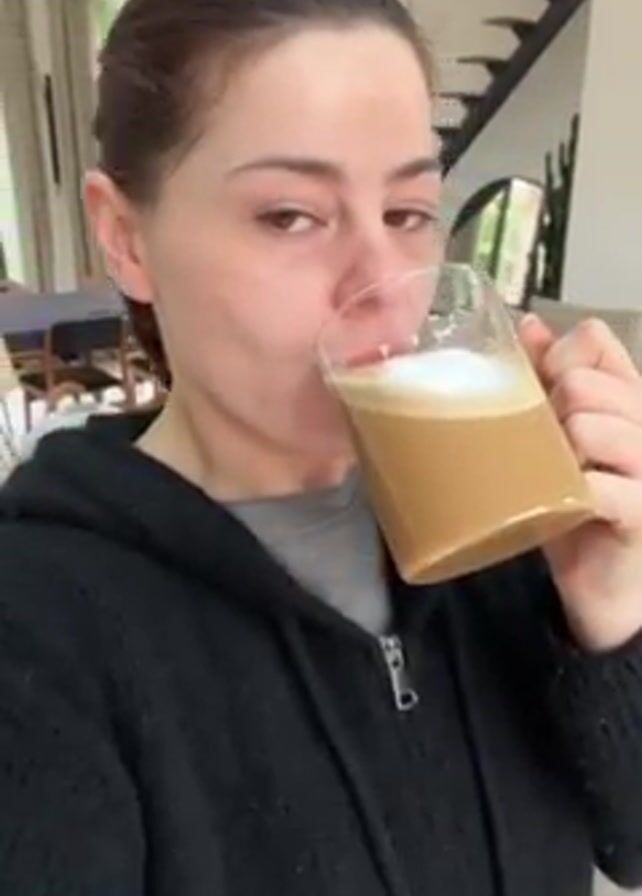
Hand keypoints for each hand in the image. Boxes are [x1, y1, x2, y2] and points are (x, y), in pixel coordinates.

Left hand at [519, 314, 641, 652]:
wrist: (600, 585)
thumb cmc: (574, 504)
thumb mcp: (554, 437)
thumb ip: (545, 380)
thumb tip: (528, 324)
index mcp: (625, 395)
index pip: (593, 339)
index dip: (554, 359)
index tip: (536, 395)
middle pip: (582, 383)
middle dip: (546, 413)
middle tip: (541, 451)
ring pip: (590, 425)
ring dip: (556, 454)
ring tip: (553, 480)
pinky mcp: (640, 510)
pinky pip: (600, 485)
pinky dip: (577, 494)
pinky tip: (571, 506)